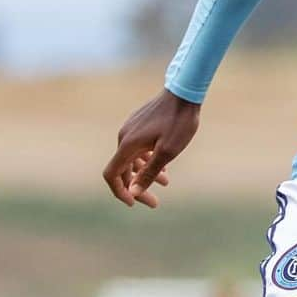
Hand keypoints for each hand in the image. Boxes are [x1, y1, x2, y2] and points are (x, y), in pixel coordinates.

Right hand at [103, 89, 200, 207]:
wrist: (184, 93)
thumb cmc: (179, 123)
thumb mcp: (168, 152)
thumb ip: (150, 173)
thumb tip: (134, 192)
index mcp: (128, 145)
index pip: (112, 174)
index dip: (119, 192)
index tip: (134, 203)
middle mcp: (124, 137)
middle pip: (124, 170)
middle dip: (138, 188)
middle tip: (155, 203)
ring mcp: (131, 129)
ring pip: (133, 159)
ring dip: (146, 174)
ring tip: (166, 183)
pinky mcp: (139, 125)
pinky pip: (139, 149)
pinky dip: (149, 161)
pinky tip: (165, 167)